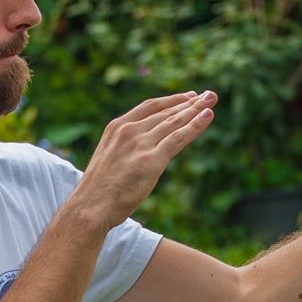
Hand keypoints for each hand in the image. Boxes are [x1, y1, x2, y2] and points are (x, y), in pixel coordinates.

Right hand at [71, 91, 215, 225]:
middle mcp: (129, 131)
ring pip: (174, 122)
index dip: (171, 100)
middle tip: (209, 95)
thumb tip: (141, 154)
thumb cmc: (98, 190)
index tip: (188, 97)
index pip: (150, 107)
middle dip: (190, 102)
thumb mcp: (109, 159)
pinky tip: (208, 116)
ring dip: (196, 110)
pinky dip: (195, 125)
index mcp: (116, 127)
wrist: (90, 207)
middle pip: (166, 112)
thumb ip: (125, 149)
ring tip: (212, 100)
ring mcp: (140, 144)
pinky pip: (178, 138)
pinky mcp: (151, 160)